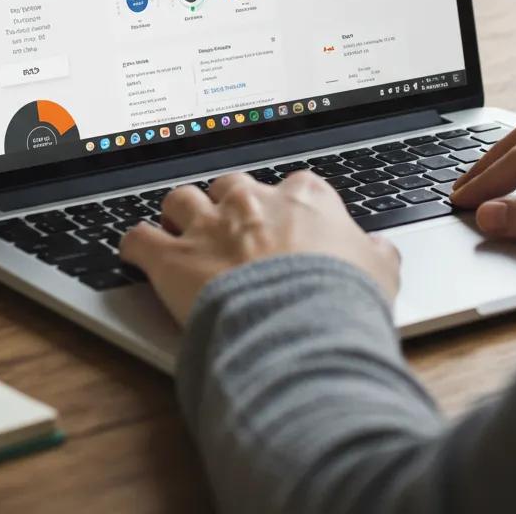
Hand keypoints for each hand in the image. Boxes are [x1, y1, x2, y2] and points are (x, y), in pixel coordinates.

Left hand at [120, 171, 400, 324]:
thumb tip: (380, 250)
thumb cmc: (341, 300)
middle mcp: (252, 201)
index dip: (285, 207)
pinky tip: (135, 252)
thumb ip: (375, 253)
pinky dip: (134, 244)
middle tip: (232, 229)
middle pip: (231, 184)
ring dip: (180, 214)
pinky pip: (138, 238)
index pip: (292, 185)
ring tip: (180, 231)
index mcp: (304, 197)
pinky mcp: (171, 258)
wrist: (299, 330)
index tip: (285, 224)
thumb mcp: (380, 272)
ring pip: (182, 199)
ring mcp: (209, 226)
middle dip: (229, 203)